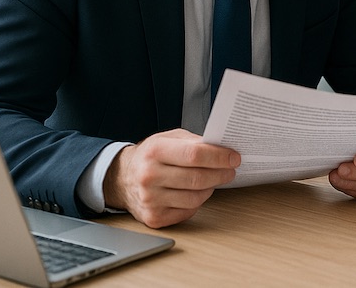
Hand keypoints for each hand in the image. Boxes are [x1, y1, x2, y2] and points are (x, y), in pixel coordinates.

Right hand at [103, 129, 239, 227]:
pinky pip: (188, 211)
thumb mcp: (169, 139)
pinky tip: (195, 192)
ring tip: (213, 180)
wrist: (122, 178)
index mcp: (155, 151)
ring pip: (195, 198)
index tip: (234, 158)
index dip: (219, 157)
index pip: (195, 155)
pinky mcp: (153, 217)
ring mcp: (150, 199)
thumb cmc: (151, 156)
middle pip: (198, 178)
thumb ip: (194, 142)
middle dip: (221, 174)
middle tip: (231, 170)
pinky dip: (197, 202)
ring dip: (210, 188)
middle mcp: (149, 176)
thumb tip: (223, 148)